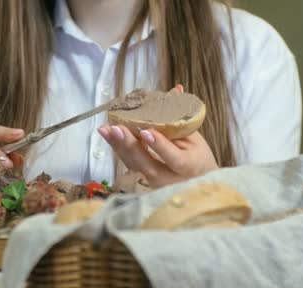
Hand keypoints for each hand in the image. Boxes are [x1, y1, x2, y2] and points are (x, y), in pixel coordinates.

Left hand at [98, 85, 218, 187]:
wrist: (197, 182)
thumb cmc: (197, 157)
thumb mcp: (195, 138)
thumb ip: (181, 118)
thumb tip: (176, 90)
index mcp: (188, 167)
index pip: (173, 158)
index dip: (159, 145)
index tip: (146, 131)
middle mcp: (168, 179)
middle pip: (146, 164)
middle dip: (130, 145)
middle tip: (115, 128)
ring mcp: (153, 182)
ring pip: (133, 164)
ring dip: (117, 146)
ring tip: (105, 129)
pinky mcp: (142, 180)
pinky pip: (129, 163)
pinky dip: (118, 148)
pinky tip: (108, 135)